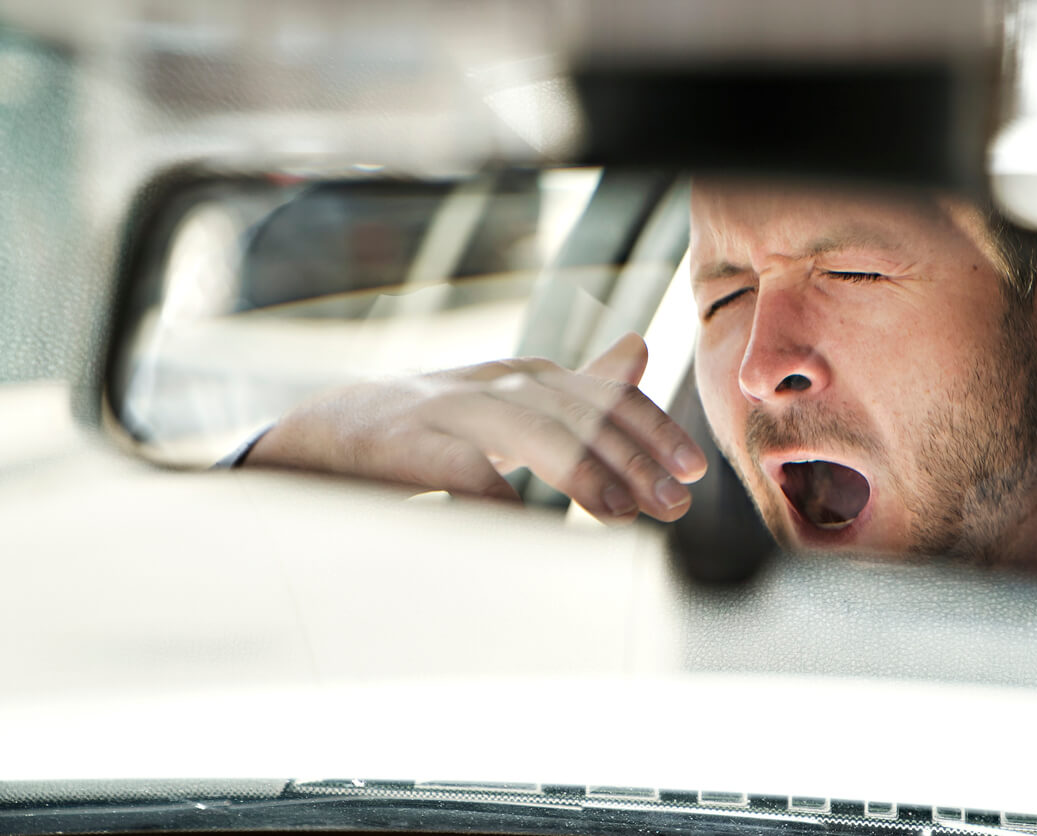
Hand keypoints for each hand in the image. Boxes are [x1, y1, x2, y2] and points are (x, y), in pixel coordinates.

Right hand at [243, 333, 707, 522]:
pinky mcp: (404, 444)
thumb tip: (639, 349)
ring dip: (581, 470)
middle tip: (672, 503)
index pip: (601, 395)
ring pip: (527, 429)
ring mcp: (447, 410)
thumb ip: (575, 384)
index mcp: (522, 378)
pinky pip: (457, 467)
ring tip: (620, 512)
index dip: (652, 429)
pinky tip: (527, 525)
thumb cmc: (433, 425)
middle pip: (575, 411)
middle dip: (631, 457)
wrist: (329, 432)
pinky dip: (496, 494)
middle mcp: (492, 385)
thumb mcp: (510, 398)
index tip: (693, 470)